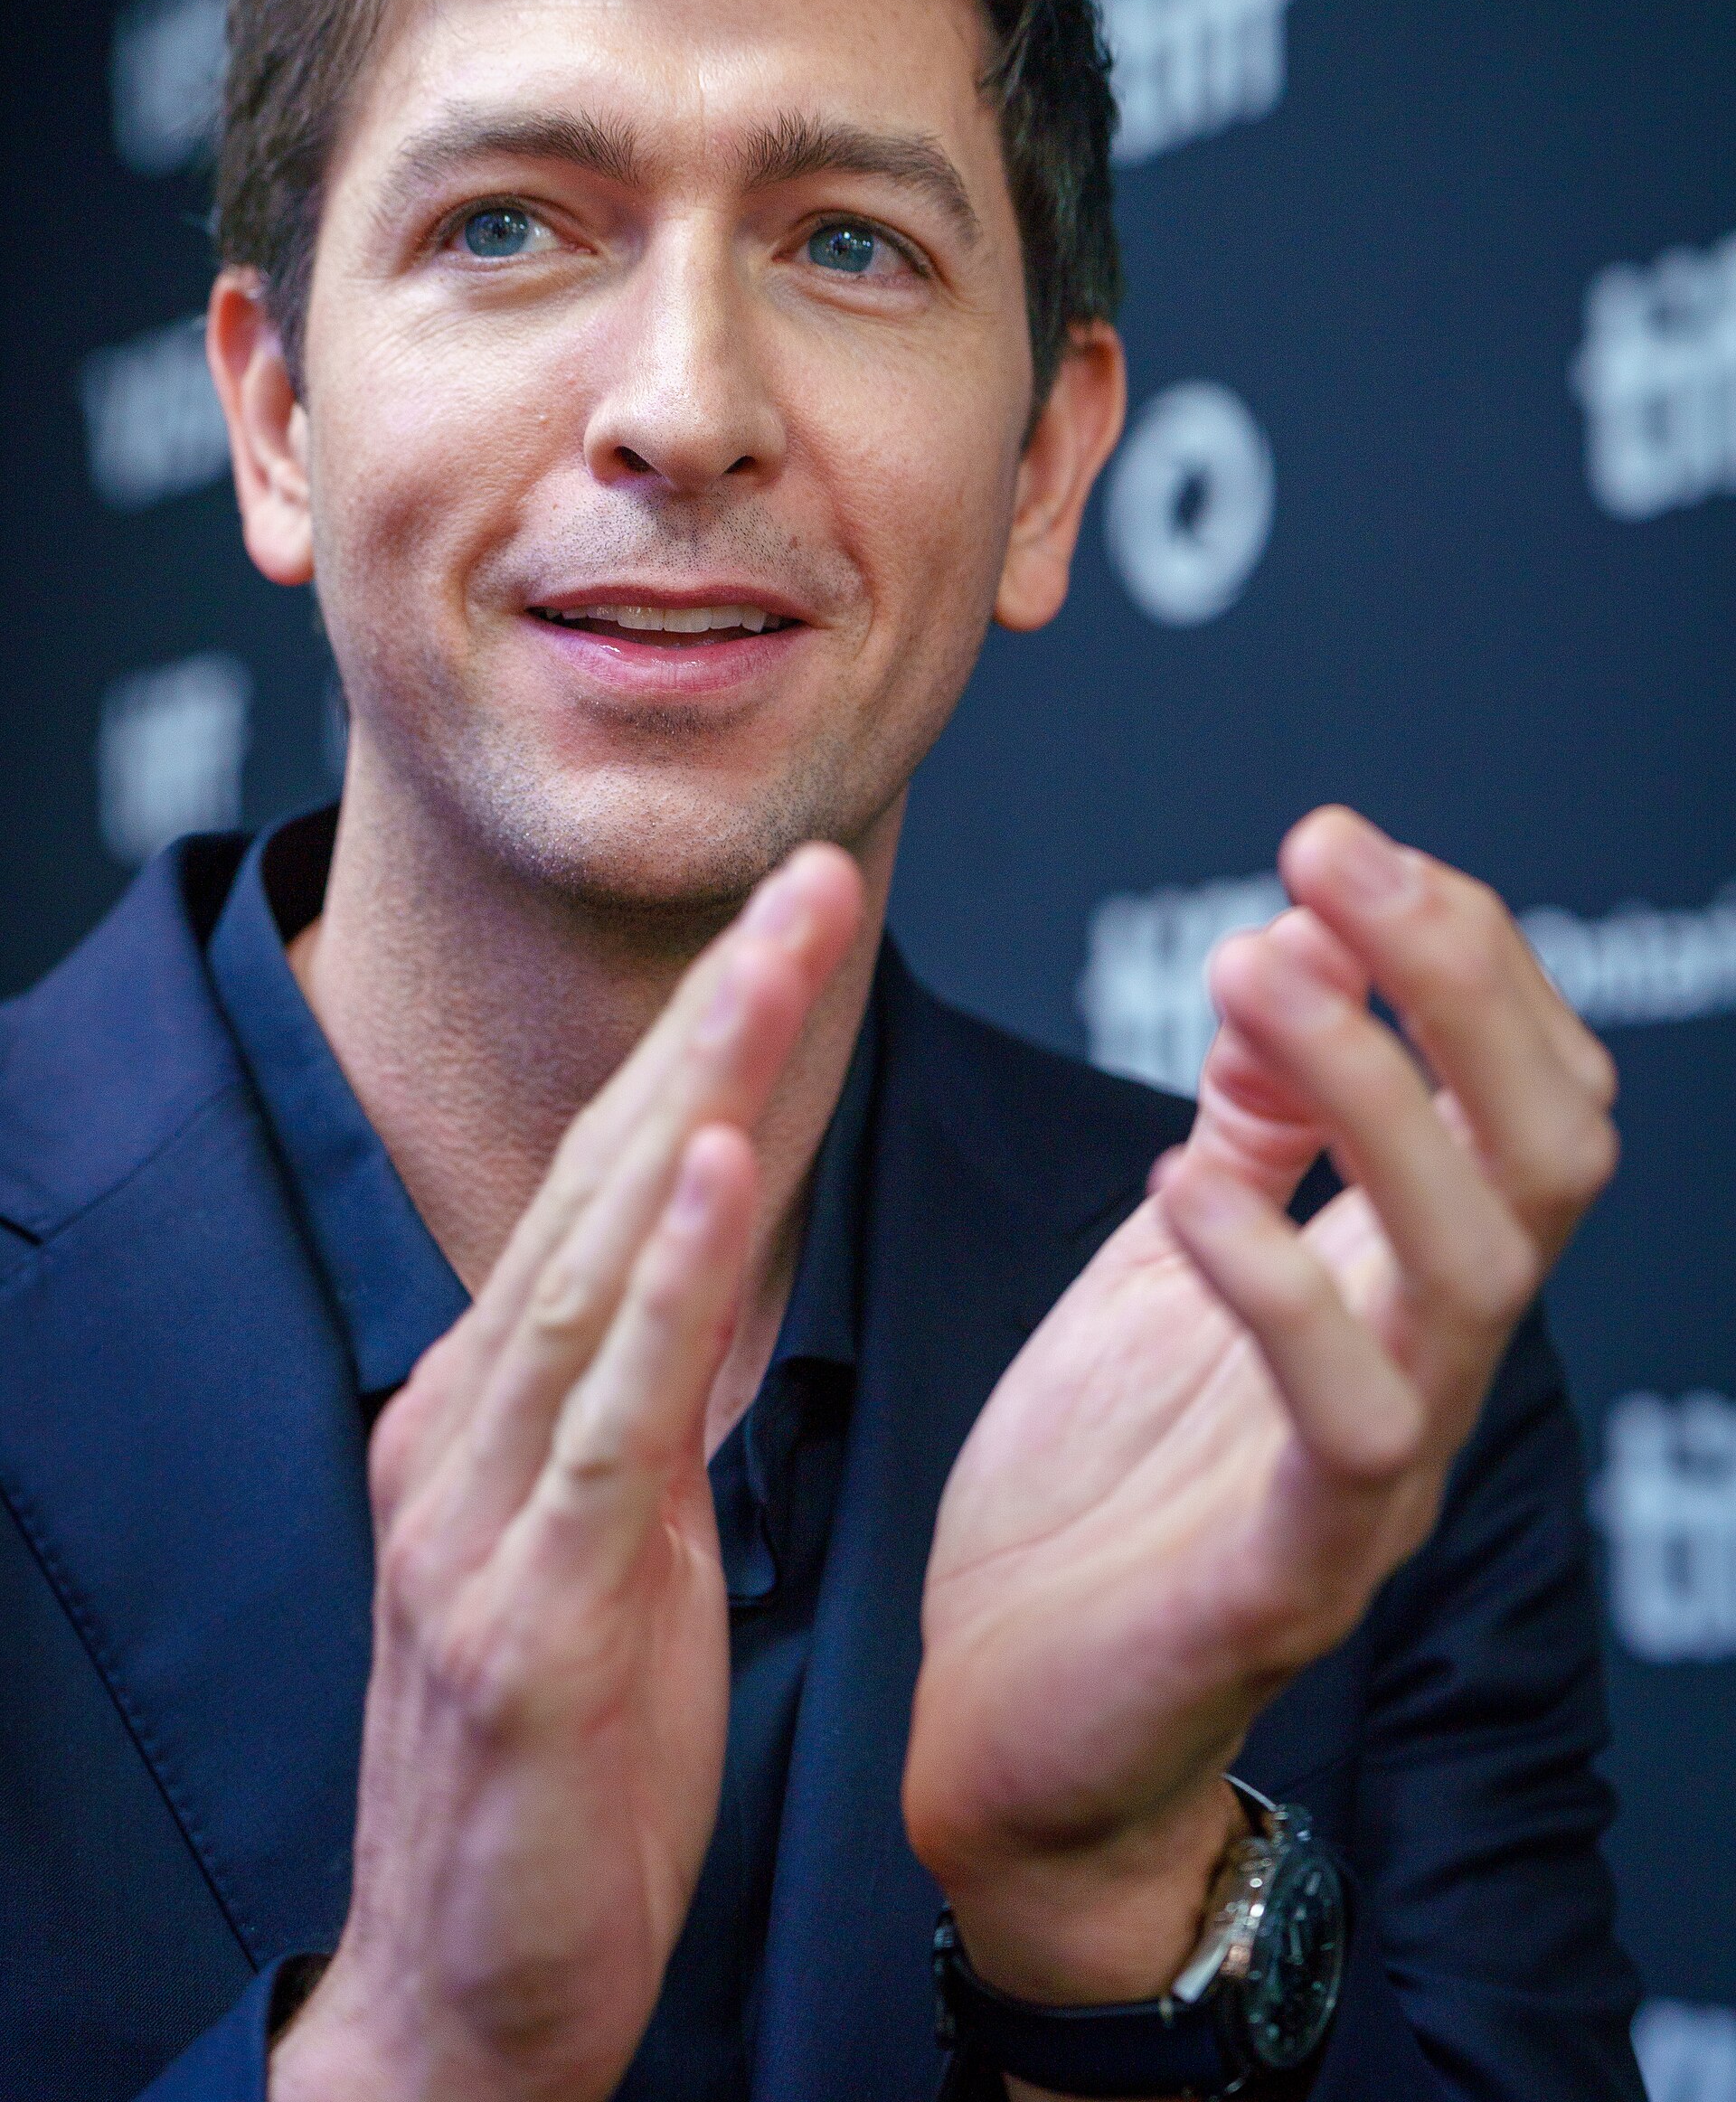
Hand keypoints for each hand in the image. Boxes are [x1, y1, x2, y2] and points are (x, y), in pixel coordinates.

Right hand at [271, 843, 861, 2101]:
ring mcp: (476, 1515)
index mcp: (495, 1405)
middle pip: (603, 1183)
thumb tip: (711, 1282)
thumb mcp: (614, 1549)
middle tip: (810, 876)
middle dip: (714, 1020)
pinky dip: (657, 1282)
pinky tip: (704, 1164)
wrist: (471, 1996)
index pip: (614, 1188)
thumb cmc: (566, 1767)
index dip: (707, 1051)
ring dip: (695, 1094)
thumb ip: (640, 1406)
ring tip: (778, 956)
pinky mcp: (520, 1615)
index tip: (796, 928)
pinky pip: (604, 1421)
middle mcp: (466, 1424)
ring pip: (598, 1262)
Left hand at [903, 806, 1616, 2023]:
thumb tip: (1290, 957)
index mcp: (1401, 1285)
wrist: (1020, 1727)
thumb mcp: (1175, 1259)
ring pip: (1474, 1269)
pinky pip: (1340, 1420)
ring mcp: (1377, 1478)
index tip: (1335, 848)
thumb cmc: (1103, 1485)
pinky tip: (1181, 1182)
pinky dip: (1273, 1278)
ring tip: (1250, 967)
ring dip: (1372, 1093)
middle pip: (1548, 1156)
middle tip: (1331, 857)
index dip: (1463, 956)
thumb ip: (1253, 1129)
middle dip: (1459, 982)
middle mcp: (1426, 1369)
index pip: (1524, 1094)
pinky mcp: (1287, 1573)